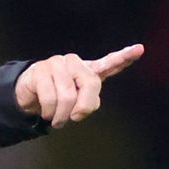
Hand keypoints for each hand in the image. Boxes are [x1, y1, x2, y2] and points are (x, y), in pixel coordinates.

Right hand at [14, 44, 144, 128]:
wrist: (29, 95)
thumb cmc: (57, 99)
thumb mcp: (77, 103)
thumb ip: (87, 103)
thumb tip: (78, 111)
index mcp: (88, 71)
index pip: (109, 63)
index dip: (124, 57)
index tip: (139, 49)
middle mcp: (75, 63)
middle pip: (90, 84)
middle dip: (83, 107)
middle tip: (74, 118)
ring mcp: (57, 64)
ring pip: (68, 95)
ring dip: (61, 115)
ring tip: (56, 119)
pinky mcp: (40, 69)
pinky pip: (50, 97)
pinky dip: (49, 112)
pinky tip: (47, 113)